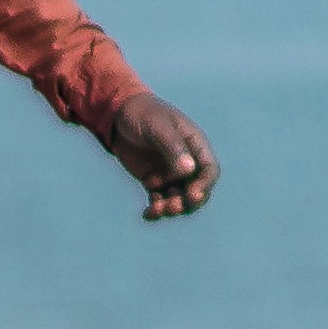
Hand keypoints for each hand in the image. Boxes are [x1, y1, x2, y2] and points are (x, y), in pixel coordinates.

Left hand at [96, 88, 219, 220]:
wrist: (118, 114)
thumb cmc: (143, 114)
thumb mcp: (158, 127)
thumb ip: (173, 148)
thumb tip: (189, 170)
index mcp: (195, 145)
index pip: (208, 170)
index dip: (205, 184)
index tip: (193, 195)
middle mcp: (186, 161)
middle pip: (197, 189)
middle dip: (188, 201)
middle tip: (173, 207)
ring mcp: (170, 172)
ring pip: (178, 197)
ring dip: (171, 206)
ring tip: (156, 209)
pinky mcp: (153, 180)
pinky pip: (159, 199)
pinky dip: (156, 209)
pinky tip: (147, 214)